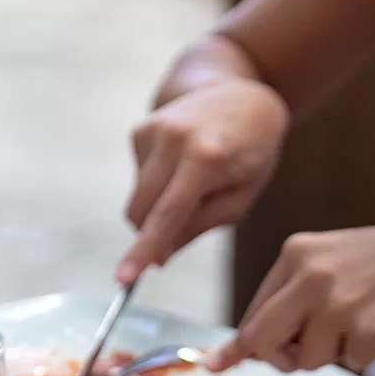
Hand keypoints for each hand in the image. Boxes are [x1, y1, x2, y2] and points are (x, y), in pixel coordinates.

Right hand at [118, 79, 289, 281]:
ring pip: (138, 198)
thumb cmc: (251, 154)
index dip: (144, 250)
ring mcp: (152, 130)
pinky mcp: (140, 129)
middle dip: (150, 236)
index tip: (123, 279)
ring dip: (158, 210)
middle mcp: (173, 139)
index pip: (168, 215)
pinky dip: (156, 186)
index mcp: (206, 159)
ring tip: (194, 187)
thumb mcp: (241, 197)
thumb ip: (200, 226)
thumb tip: (159, 256)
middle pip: (143, 210)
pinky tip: (182, 168)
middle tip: (174, 242)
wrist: (243, 96)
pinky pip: (139, 178)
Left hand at [209, 221, 374, 372]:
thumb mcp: (334, 261)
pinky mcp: (364, 331)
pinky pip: (349, 363)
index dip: (242, 344)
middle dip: (279, 357)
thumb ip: (295, 294)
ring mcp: (336, 305)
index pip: (255, 310)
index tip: (217, 363)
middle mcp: (310, 276)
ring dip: (332, 355)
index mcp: (297, 253)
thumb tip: (251, 344)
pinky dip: (366, 354)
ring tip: (363, 322)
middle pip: (264, 340)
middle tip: (300, 355)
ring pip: (306, 362)